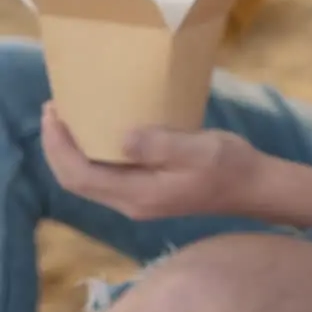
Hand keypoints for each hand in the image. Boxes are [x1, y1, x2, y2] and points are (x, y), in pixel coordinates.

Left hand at [41, 102, 263, 219]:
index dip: (58, 146)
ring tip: (71, 117)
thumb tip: (122, 136)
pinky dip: (93, 153)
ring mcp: (138, 200)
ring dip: (73, 150)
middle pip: (76, 180)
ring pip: (88, 179)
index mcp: (139, 193)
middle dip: (58, 147)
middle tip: (55, 109)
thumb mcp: (199, 149)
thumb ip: (160, 145)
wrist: (256, 187)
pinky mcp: (147, 192)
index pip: (80, 175)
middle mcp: (131, 202)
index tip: (54, 112)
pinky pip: (106, 176)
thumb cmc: (232, 166)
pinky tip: (100, 132)